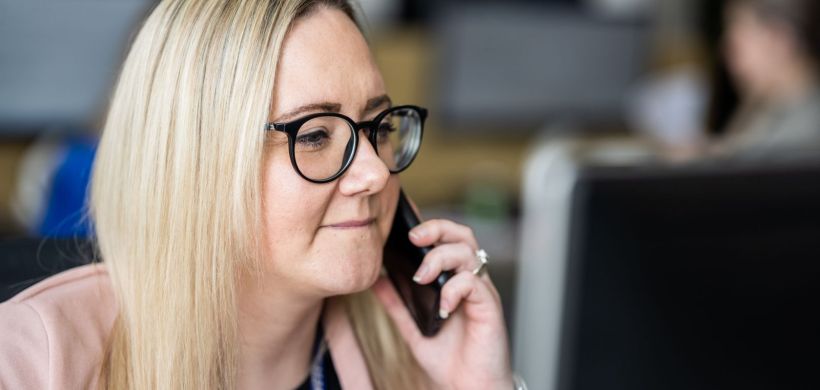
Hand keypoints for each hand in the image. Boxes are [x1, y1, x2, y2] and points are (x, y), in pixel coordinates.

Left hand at [372, 219, 512, 389]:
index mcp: (456, 280)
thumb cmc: (450, 360)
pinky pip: (475, 283)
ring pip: (469, 252)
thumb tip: (376, 281)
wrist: (470, 389)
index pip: (448, 239)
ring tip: (422, 278)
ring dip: (441, 258)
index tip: (403, 227)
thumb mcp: (414, 329)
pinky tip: (443, 307)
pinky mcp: (490, 308)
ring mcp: (482, 293)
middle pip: (462, 235)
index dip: (429, 226)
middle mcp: (472, 281)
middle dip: (437, 228)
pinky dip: (454, 288)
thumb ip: (397, 304)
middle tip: (413, 238)